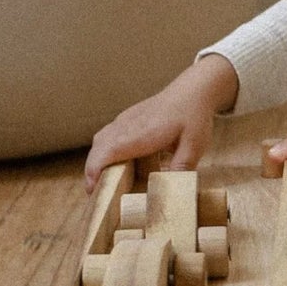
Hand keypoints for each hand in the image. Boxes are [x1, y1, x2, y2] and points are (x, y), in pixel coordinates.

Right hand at [84, 55, 238, 189]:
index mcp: (142, 133)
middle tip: (96, 196)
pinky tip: (115, 164)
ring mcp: (125, 120)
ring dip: (97, 160)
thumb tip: (172, 189)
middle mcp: (128, 125)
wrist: (193, 89)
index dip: (95, 170)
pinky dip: (103, 151)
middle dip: (92, 171)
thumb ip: (181, 167)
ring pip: (100, 141)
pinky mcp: (127, 119)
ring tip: (103, 182)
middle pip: (98, 148)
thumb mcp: (194, 145)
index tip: (92, 189)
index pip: (107, 151)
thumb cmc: (193, 116)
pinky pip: (107, 135)